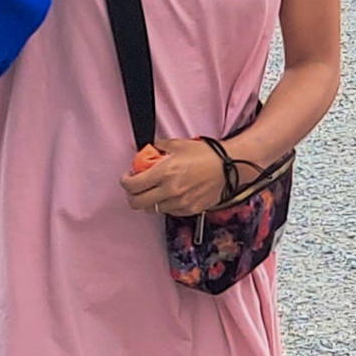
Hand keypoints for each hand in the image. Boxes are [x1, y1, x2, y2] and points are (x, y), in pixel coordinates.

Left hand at [120, 138, 235, 215]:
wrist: (229, 167)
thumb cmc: (207, 155)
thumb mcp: (178, 144)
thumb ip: (159, 147)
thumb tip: (147, 150)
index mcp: (165, 172)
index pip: (133, 185)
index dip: (125, 182)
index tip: (127, 178)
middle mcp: (170, 190)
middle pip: (137, 203)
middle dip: (132, 195)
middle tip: (136, 188)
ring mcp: (179, 202)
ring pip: (152, 209)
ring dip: (150, 200)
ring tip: (157, 189)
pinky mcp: (189, 210)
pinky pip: (169, 211)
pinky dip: (166, 204)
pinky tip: (171, 194)